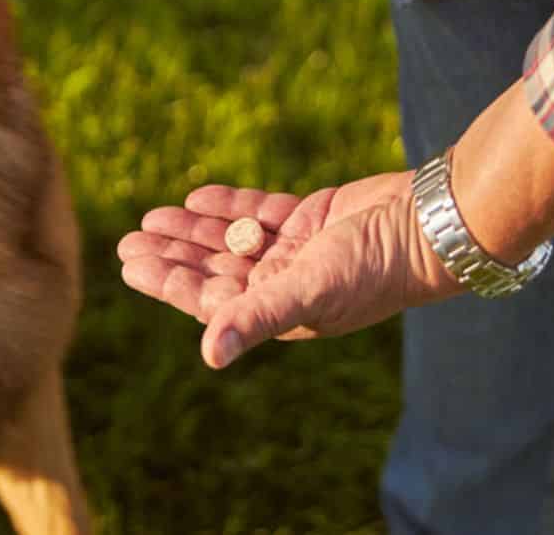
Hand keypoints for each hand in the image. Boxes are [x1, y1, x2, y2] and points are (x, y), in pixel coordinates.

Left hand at [117, 174, 463, 368]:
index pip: (209, 299)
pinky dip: (229, 207)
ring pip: (231, 240)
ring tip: (150, 217)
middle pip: (214, 269)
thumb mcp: (306, 291)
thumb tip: (209, 356)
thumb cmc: (370, 267)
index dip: (167, 281)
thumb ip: (255, 319)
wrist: (427, 225)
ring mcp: (298, 250)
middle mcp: (285, 284)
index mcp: (280, 312)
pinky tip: (196, 198)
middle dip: (172, 255)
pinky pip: (260, 212)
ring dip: (192, 230)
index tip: (129, 263)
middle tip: (126, 239)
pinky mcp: (312, 217)